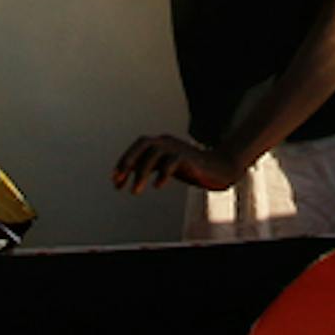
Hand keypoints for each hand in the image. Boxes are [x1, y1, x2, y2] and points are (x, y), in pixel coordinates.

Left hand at [112, 132, 239, 195]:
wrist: (220, 168)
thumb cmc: (190, 168)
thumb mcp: (166, 166)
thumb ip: (149, 167)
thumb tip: (127, 175)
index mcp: (161, 143)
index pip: (138, 146)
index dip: (124, 161)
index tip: (115, 180)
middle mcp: (168, 142)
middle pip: (143, 143)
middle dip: (128, 160)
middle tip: (119, 180)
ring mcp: (179, 148)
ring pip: (155, 154)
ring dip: (141, 172)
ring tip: (134, 192)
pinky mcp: (189, 158)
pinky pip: (173, 162)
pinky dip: (163, 173)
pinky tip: (158, 185)